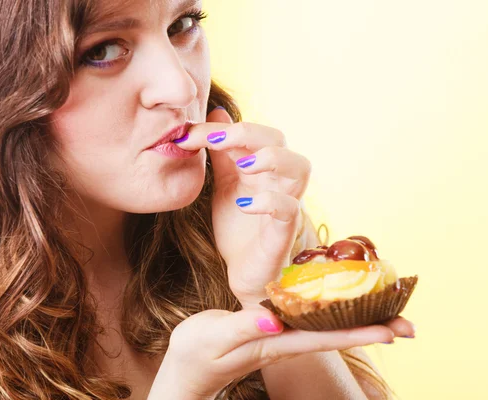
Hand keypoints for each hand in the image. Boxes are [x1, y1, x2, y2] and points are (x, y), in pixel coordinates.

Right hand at [147, 309, 413, 398]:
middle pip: (337, 334)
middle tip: (410, 326)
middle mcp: (286, 340)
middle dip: (374, 329)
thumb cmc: (196, 356)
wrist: (187, 370)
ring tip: (392, 313)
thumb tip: (275, 320)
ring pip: (328, 326)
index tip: (392, 330)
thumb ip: (243, 328)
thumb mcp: (213, 338)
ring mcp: (282, 335)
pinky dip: (335, 309)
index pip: (325, 337)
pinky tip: (346, 302)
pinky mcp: (274, 328)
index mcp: (276, 342)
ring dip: (361, 319)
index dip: (359, 331)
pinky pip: (312, 317)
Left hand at [179, 109, 310, 307]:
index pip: (250, 133)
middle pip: (280, 139)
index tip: (187, 134)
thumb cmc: (237, 226)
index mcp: (262, 166)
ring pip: (300, 167)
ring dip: (272, 159)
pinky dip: (270, 202)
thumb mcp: (223, 185)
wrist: (241, 271)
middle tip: (216, 140)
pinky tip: (245, 205)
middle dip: (249, 133)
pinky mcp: (285, 231)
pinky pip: (290, 208)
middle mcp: (278, 179)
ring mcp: (286, 203)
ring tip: (244, 166)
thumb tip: (215, 113)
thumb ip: (222, 153)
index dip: (221, 129)